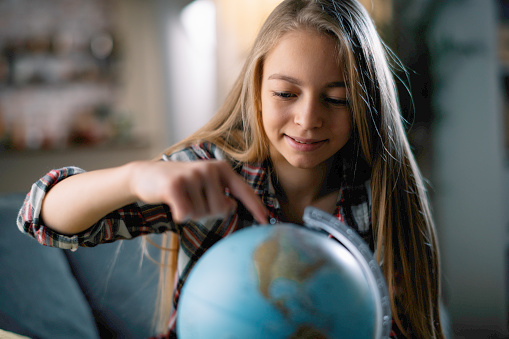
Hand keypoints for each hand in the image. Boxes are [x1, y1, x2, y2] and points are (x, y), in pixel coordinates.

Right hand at [129, 160, 267, 223]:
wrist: (145, 175)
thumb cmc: (180, 185)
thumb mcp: (204, 185)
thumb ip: (222, 195)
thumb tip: (232, 206)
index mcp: (221, 169)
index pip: (244, 190)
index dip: (256, 207)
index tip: (266, 221)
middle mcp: (210, 168)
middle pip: (221, 210)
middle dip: (207, 213)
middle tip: (192, 200)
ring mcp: (193, 175)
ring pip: (202, 214)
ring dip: (192, 213)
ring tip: (181, 199)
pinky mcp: (176, 185)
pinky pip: (186, 215)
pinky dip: (179, 216)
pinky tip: (172, 204)